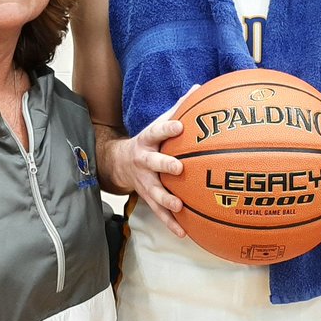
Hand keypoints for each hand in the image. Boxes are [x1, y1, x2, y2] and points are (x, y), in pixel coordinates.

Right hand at [111, 93, 189, 237]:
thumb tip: (201, 87)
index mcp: (148, 140)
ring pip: (154, 191)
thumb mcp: (158, 123)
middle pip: (153, 163)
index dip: (167, 128)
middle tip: (179, 168)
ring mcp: (144, 182)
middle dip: (165, 165)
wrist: (119, 162)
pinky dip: (170, 223)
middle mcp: (144, 161)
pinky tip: (184, 232)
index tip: (180, 126)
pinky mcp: (147, 198)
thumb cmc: (149, 141)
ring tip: (179, 206)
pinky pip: (159, 212)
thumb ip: (180, 107)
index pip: (157, 131)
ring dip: (166, 200)